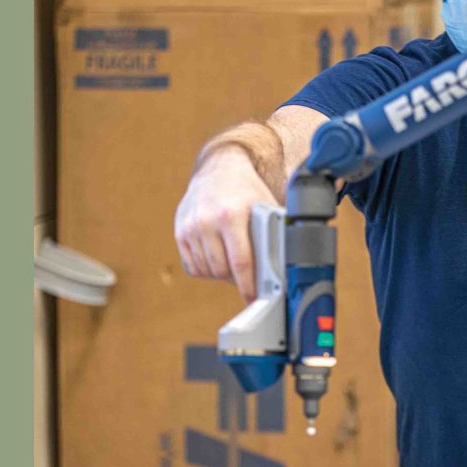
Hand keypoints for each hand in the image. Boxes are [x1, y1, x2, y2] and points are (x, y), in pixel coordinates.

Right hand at [174, 146, 277, 303]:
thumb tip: (285, 265)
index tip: (253, 298)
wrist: (218, 168)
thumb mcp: (264, 206)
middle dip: (235, 280)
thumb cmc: (247, 191)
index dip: (248, 286)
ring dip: (220, 275)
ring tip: (233, 266)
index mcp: (231, 215)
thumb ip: (272, 233)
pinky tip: (217, 260)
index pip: (240, 262)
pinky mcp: (180, 231)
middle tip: (247, 279)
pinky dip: (205, 270)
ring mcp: (190, 226)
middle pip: (221, 270)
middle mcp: (207, 221)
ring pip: (206, 270)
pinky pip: (192, 266)